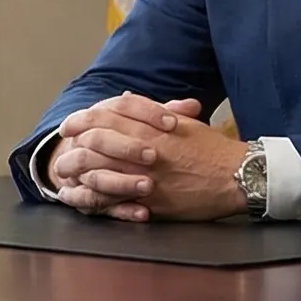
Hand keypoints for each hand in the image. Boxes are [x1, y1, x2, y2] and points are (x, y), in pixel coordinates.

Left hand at [45, 94, 249, 221]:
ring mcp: (147, 177)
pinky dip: (93, 197)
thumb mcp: (183, 122)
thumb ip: (151, 110)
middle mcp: (146, 150)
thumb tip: (122, 99)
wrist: (239, 177)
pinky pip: (115, 199)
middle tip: (61, 146)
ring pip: (100, 170)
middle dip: (73, 143)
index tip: (70, 123)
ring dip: (78, 170)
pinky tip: (80, 196)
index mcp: (153, 128)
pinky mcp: (152, 202)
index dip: (83, 119)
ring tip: (63, 170)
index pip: (107, 117)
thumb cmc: (213, 149)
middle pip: (97, 142)